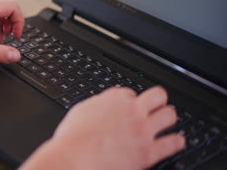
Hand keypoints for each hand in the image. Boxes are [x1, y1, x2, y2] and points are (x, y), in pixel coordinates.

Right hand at [20, 87, 184, 169]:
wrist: (75, 156)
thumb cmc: (73, 137)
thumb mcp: (82, 109)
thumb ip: (99, 104)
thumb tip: (104, 104)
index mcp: (115, 98)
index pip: (131, 93)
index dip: (131, 101)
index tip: (130, 106)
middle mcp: (132, 110)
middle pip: (158, 96)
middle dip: (158, 101)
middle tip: (157, 107)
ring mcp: (143, 130)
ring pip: (170, 115)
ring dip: (168, 118)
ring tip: (167, 122)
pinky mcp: (149, 151)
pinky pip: (174, 143)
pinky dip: (177, 142)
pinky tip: (176, 141)